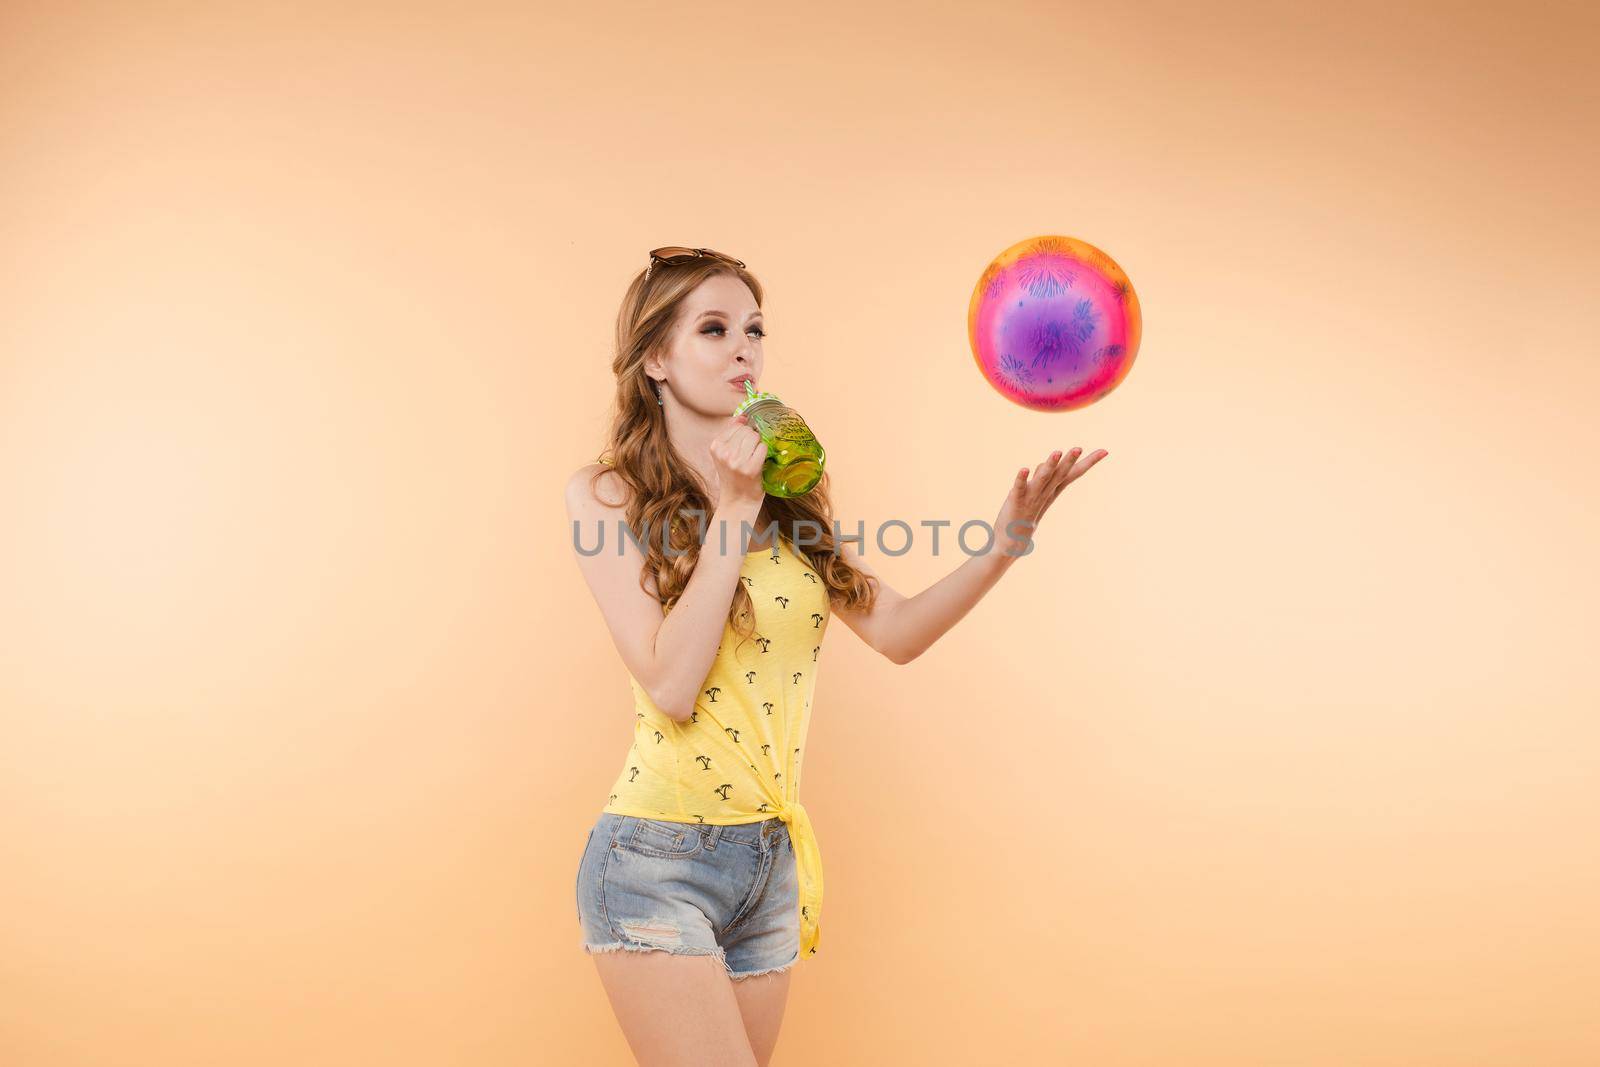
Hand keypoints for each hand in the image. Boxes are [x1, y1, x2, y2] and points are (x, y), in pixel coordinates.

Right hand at [710, 413, 767, 510]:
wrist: (738, 500)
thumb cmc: (734, 476)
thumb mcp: (725, 454)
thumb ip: (732, 433)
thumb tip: (743, 416)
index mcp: (715, 447)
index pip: (736, 425)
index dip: (744, 433)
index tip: (744, 444)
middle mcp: (724, 453)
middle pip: (747, 430)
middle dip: (752, 438)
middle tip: (750, 452)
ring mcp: (736, 461)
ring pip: (755, 437)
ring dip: (758, 445)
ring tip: (754, 457)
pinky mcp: (750, 468)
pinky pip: (763, 447)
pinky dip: (764, 453)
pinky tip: (759, 462)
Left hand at [991, 447, 1108, 560]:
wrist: (1012, 543)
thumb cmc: (1025, 516)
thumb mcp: (1038, 494)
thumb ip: (1043, 478)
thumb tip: (1048, 463)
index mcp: (1052, 491)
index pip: (1072, 474)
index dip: (1088, 462)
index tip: (1104, 451)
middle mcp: (1044, 494)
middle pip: (1060, 475)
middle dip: (1069, 461)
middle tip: (1079, 448)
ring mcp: (1031, 499)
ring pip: (1042, 479)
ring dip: (1049, 466)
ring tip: (1057, 452)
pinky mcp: (1015, 502)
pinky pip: (1019, 488)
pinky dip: (1021, 479)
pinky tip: (1024, 469)